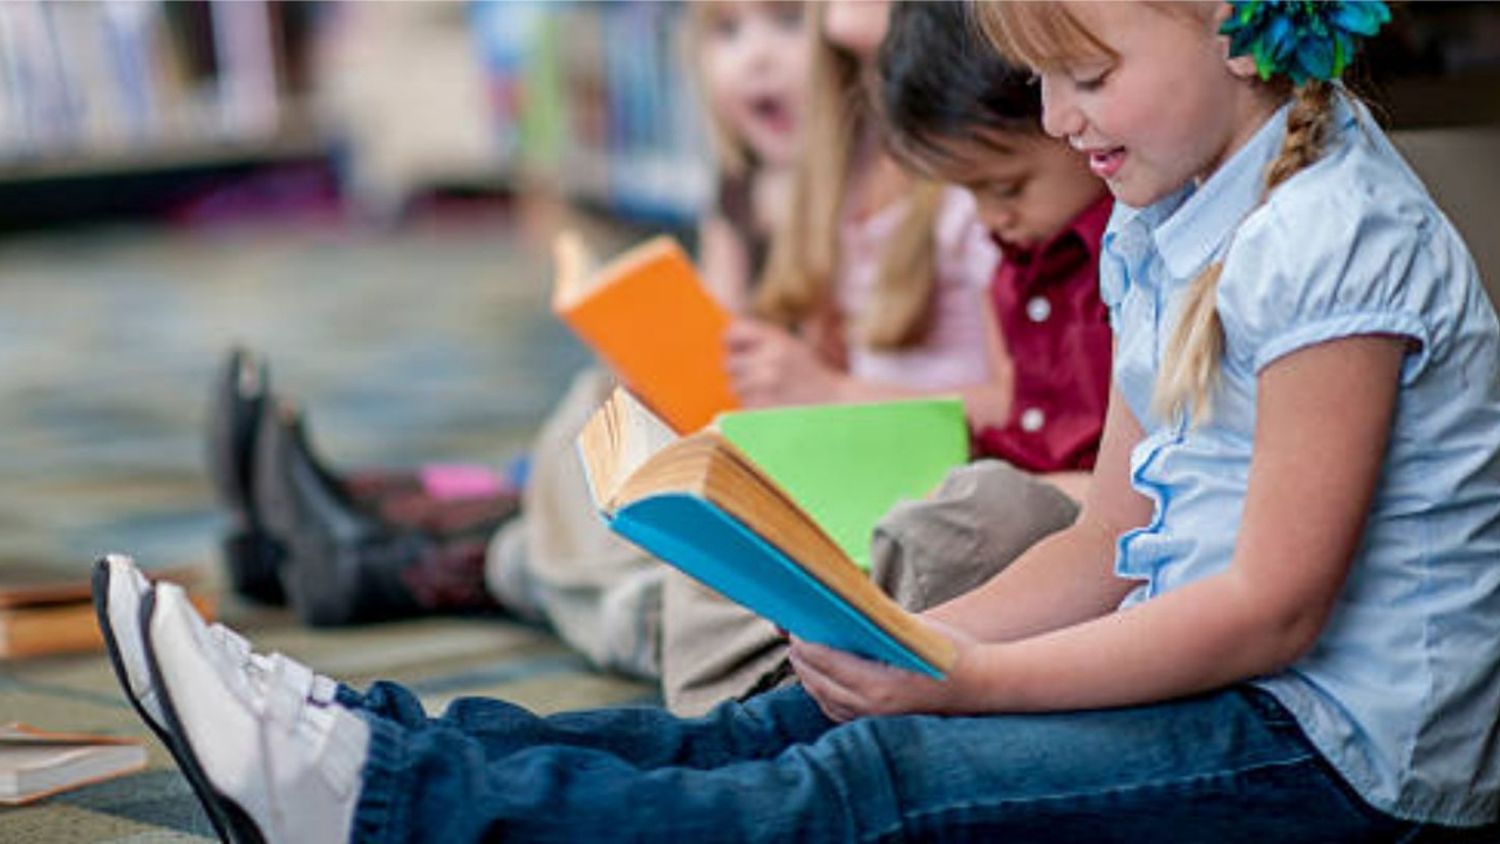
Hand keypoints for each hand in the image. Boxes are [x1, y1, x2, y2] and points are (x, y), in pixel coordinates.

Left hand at [724, 318, 845, 407]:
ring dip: (748, 391)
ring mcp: (766, 388)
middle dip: (741, 372)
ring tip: (772, 393)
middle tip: (764, 377)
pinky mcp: (763, 409)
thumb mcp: (791, 348)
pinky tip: (774, 406)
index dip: (731, 342)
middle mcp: (770, 361)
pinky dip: (754, 407)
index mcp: (777, 341)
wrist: (835, 406)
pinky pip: (744, 406)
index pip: (733, 333)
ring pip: (735, 387)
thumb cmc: (809, 376)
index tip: (737, 349)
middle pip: (730, 364)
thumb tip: (723, 340)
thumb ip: (761, 340)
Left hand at [788, 619, 979, 721]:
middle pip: (818, 683)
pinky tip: (821, 677)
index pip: (826, 662)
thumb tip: (842, 604)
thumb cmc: (951, 652)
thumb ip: (875, 619)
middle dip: (802, 659)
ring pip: (825, 700)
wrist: (983, 686)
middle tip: (793, 635)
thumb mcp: (913, 628)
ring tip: (802, 653)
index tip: (795, 627)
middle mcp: (873, 708)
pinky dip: (825, 693)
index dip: (805, 643)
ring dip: (810, 677)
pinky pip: (839, 712)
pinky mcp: (880, 724)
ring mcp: (876, 720)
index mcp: (879, 685)